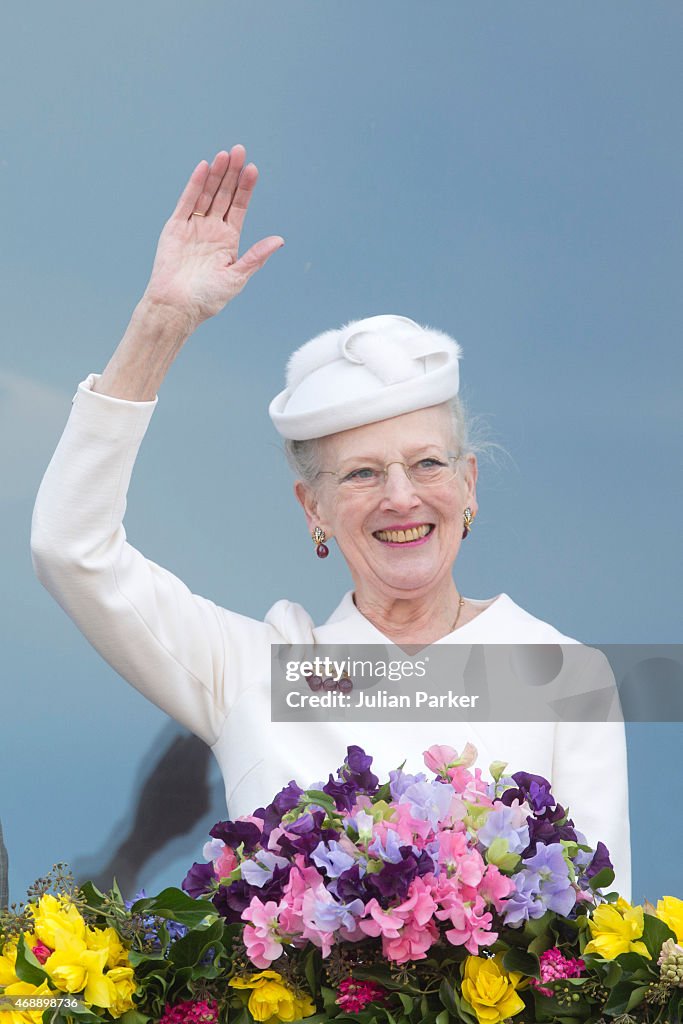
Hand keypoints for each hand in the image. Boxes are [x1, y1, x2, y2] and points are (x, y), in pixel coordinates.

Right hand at [142, 145, 283, 325]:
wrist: (178, 306)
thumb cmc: (208, 298)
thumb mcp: (237, 276)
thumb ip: (256, 256)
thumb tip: (280, 240)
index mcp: (228, 241)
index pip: (239, 208)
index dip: (246, 189)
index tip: (254, 170)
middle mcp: (212, 230)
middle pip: (224, 195)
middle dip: (233, 174)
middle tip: (240, 151)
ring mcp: (194, 226)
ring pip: (207, 194)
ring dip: (216, 175)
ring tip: (226, 155)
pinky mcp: (176, 227)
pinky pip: (187, 201)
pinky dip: (195, 184)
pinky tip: (205, 167)